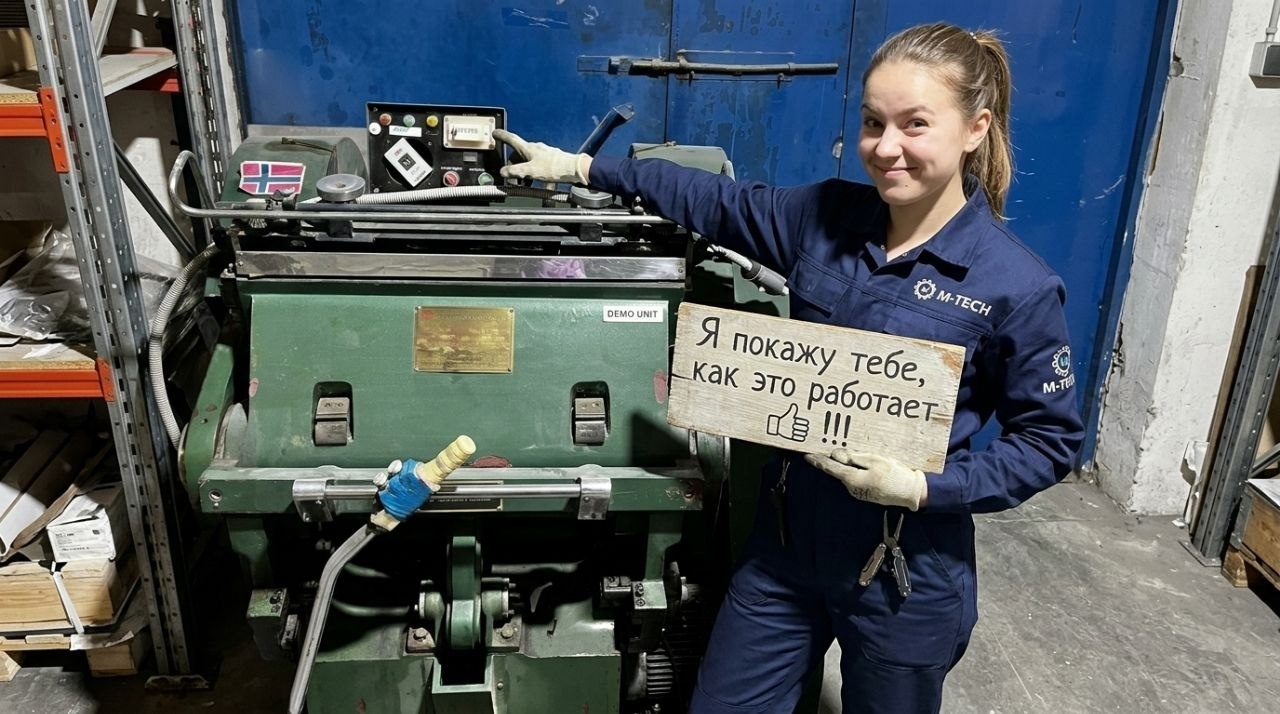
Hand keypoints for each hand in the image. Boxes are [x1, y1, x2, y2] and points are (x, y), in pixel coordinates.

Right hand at [493, 129, 589, 183]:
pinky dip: (537, 178)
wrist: (574, 170)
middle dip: (515, 168)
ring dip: (526, 174)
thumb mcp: (530, 171)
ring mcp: (544, 154)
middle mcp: (535, 149)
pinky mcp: (551, 161)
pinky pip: (540, 169)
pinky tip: (542, 187)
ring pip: (529, 163)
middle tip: (513, 180)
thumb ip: (516, 171)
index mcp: (528, 148)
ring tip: (527, 186)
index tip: (495, 133)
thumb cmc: (554, 168)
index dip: (502, 136)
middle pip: (519, 156)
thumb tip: (504, 172)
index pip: (512, 139)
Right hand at [765, 403, 808, 442]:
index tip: (807, 423)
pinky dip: (801, 438)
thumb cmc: (784, 420)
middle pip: (801, 427)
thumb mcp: (788, 415)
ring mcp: (791, 431)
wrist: (776, 426)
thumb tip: (794, 405)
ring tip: (805, 433)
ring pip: (800, 433)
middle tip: (806, 428)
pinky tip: (803, 437)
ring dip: (803, 433)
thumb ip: (793, 410)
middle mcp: (791, 426)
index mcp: (792, 420)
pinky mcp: (790, 436)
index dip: (805, 422)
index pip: (801, 421)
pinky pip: (797, 438)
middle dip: (804, 428)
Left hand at [804, 450, 926, 510]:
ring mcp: (859, 493)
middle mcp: (852, 488)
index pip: (831, 468)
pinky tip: (867, 466)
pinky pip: (856, 479)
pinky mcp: (866, 493)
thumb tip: (836, 455)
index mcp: (852, 479)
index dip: (819, 461)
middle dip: (837, 460)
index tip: (808, 456)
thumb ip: (854, 457)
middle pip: (839, 471)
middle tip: (838, 448)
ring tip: (861, 456)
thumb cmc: (894, 474)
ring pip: (848, 475)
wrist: (910, 492)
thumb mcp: (874, 460)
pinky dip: (857, 471)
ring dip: (849, 466)